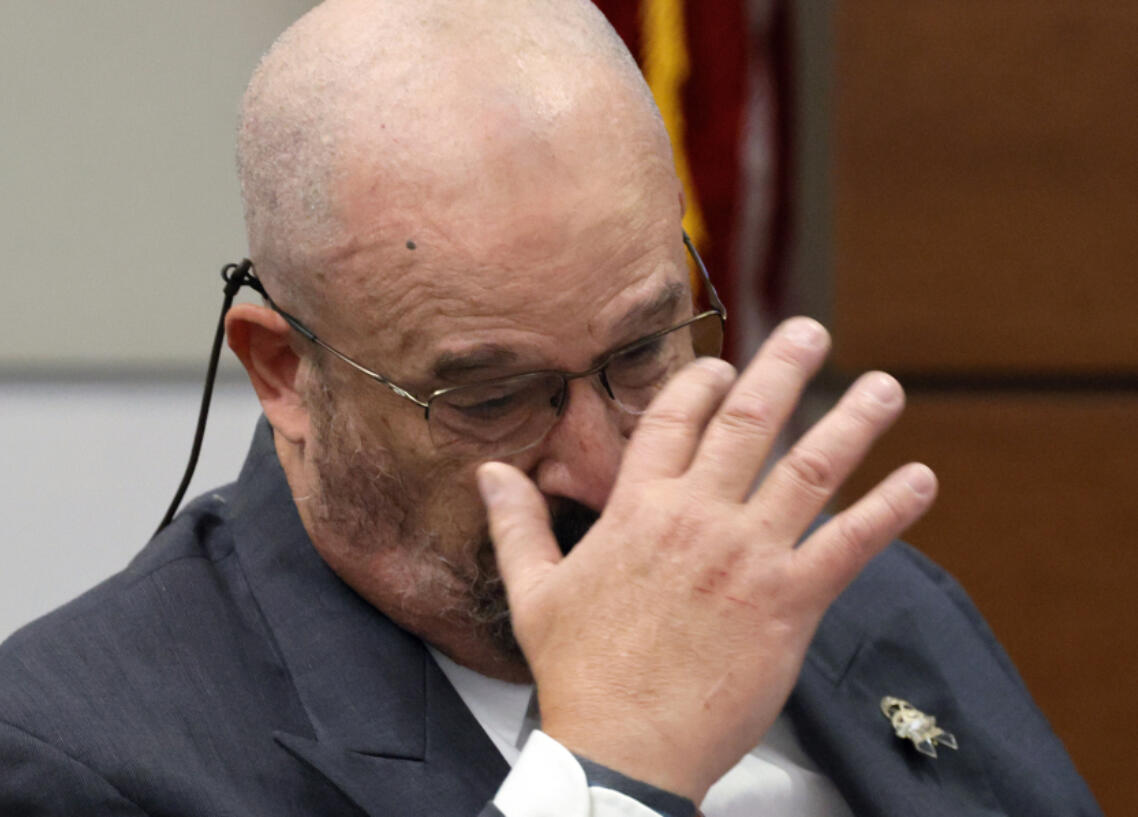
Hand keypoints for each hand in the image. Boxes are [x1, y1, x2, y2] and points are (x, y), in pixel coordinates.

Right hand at [476, 317, 936, 802]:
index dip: (702, 382)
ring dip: (852, 422)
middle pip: (748, 422)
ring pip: (809, 470)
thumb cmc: (579, 674)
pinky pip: (850, 544)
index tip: (724, 364)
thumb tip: (490, 475)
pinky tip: (920, 480)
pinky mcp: (789, 604)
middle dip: (785, 367)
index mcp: (637, 510)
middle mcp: (697, 519)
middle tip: (813, 331)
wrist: (624, 747)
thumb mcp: (534, 592)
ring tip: (884, 387)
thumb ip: (516, 524)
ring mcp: (748, 558)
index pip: (674, 420)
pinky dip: (890, 509)